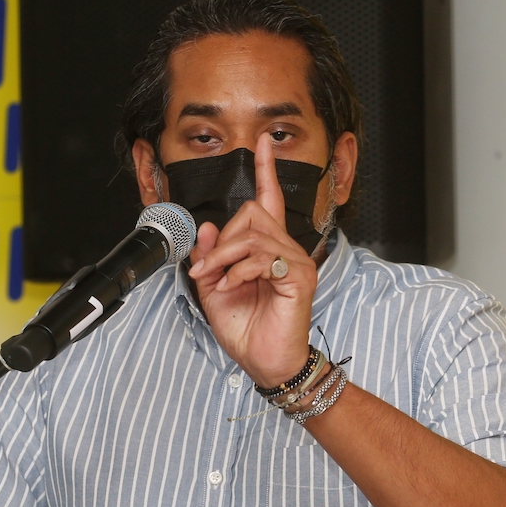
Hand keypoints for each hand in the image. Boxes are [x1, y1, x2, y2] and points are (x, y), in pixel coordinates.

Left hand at [187, 133, 316, 386]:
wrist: (265, 363)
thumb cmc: (247, 329)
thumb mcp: (214, 290)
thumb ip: (210, 258)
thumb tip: (207, 227)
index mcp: (267, 249)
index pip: (268, 200)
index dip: (265, 170)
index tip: (262, 142)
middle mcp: (285, 249)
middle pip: (251, 213)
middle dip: (221, 240)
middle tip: (207, 270)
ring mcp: (295, 261)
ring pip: (251, 234)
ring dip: (223, 257)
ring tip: (216, 281)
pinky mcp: (298, 276)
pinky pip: (261, 257)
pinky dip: (238, 271)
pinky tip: (233, 286)